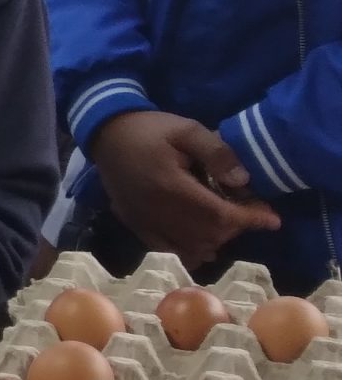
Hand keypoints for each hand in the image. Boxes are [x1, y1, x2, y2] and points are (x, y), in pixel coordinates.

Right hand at [88, 110, 283, 265]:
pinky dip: (189, 250)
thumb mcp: (187, 129)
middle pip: (207, 234)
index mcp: (170, 186)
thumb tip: (242, 181)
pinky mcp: (134, 223)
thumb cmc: (149, 128)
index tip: (273, 220)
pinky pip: (165, 248)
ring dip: (215, 240)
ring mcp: (143, 220)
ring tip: (229, 225)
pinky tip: (203, 246)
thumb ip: (217, 153)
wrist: (105, 132)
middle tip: (252, 213)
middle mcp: (156, 211)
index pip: (218, 214)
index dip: (249, 219)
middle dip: (236, 228)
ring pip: (189, 245)